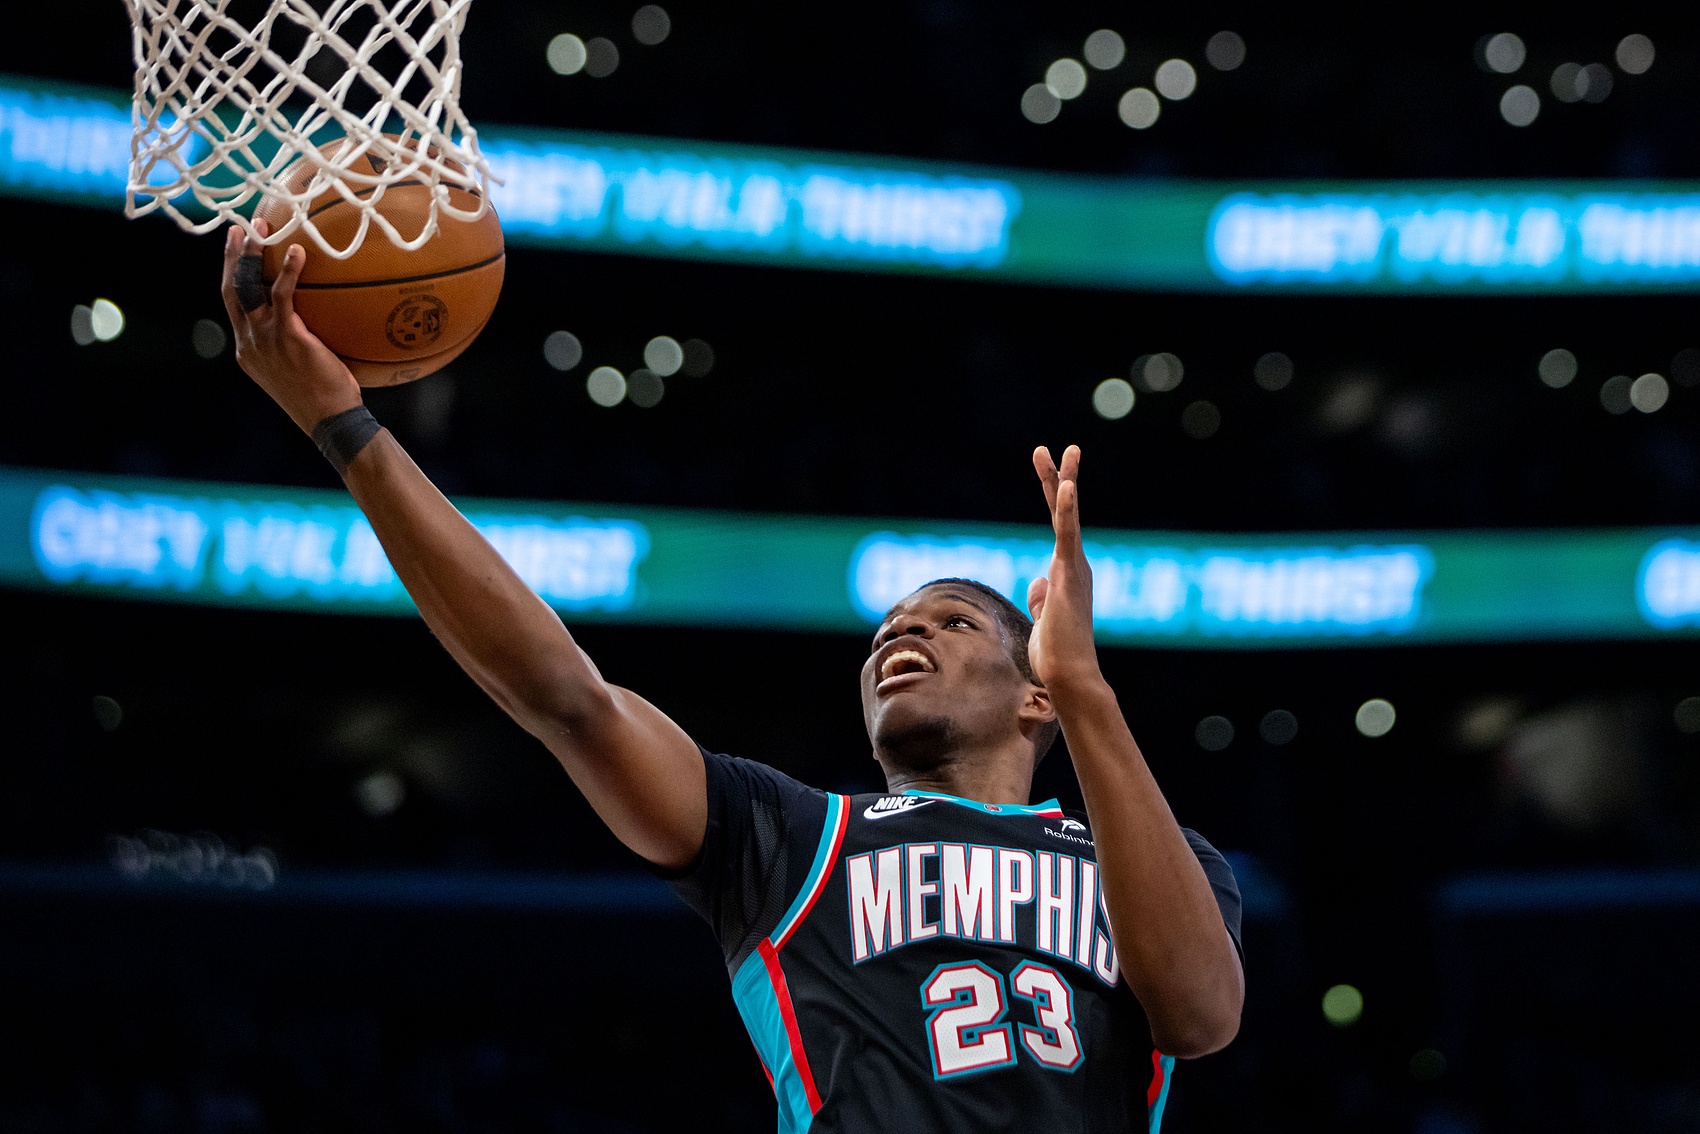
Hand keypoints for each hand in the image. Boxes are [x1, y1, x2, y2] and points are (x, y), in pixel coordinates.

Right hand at [220, 221, 361, 433]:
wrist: (328, 420)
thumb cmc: (323, 399)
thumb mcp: (297, 372)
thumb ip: (293, 347)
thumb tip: (311, 326)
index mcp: (247, 351)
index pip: (233, 307)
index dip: (231, 278)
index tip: (235, 253)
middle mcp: (248, 343)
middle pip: (231, 291)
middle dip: (232, 258)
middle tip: (239, 230)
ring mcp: (264, 339)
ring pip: (249, 287)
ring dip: (252, 255)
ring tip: (262, 228)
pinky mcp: (286, 337)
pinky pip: (283, 295)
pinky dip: (288, 271)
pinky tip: (298, 252)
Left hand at [1026, 445, 1100, 691]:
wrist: (1069, 675)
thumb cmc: (1057, 654)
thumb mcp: (1044, 620)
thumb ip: (1042, 599)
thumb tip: (1038, 584)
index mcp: (1067, 574)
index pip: (1058, 528)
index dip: (1054, 499)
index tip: (1050, 475)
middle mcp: (1074, 565)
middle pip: (1063, 513)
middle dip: (1057, 478)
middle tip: (1046, 449)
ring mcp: (1073, 567)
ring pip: (1067, 515)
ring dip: (1063, 481)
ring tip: (1063, 450)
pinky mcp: (1069, 573)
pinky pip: (1067, 534)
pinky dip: (1067, 508)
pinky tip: (1065, 485)